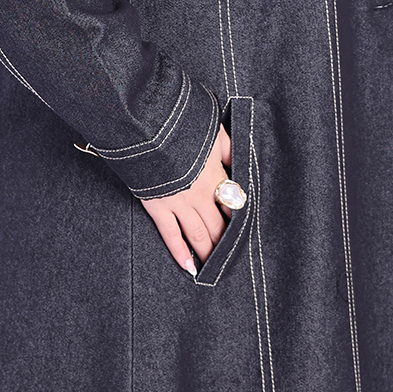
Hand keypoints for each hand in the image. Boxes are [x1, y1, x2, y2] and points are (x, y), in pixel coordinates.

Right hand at [140, 125, 231, 275]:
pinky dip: (179, 252)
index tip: (245, 232)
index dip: (239, 219)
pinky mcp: (158, 206)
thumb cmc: (182, 123)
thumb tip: (241, 164)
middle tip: (232, 258)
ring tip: (214, 267)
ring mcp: (179, 202)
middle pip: (219, 225)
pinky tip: (189, 266)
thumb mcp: (214, 130)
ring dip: (208, 252)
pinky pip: (170, 234)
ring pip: (198, 234)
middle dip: (226, 242)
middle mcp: (200, 193)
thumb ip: (228, 149)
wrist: (147, 125)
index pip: (233, 204)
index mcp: (215, 174)